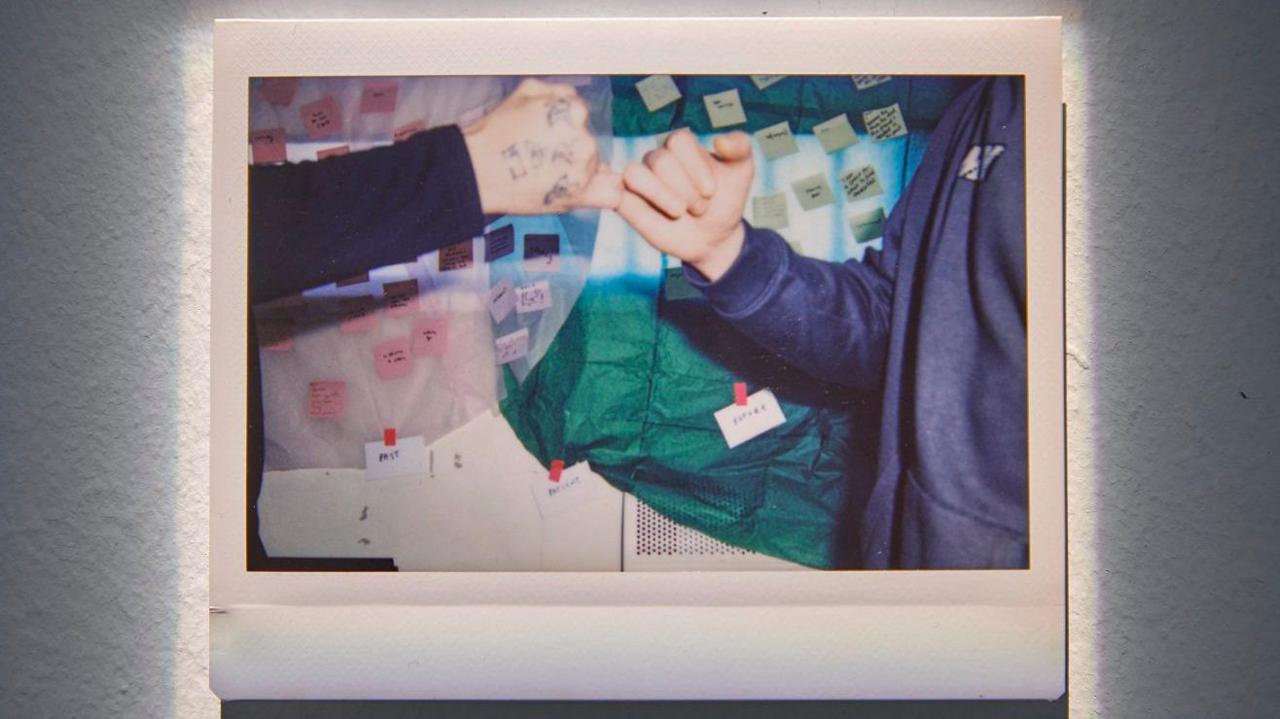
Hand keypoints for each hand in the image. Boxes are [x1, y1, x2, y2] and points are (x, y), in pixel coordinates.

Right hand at [462, 78, 621, 214]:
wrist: (477, 170)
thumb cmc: (496, 132)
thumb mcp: (525, 92)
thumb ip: (558, 92)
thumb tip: (574, 101)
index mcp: (574, 110)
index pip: (581, 120)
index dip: (565, 130)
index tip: (548, 141)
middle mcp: (583, 137)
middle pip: (589, 145)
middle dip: (572, 152)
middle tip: (544, 161)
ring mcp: (583, 168)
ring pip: (596, 168)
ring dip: (579, 173)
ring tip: (545, 177)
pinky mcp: (579, 194)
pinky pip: (611, 194)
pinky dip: (603, 194)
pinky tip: (583, 192)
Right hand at [616, 129, 753, 281]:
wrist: (714, 237)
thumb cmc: (725, 200)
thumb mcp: (742, 171)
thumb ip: (740, 147)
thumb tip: (719, 141)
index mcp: (681, 146)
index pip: (678, 141)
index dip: (695, 166)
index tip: (711, 190)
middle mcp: (657, 159)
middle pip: (660, 160)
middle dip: (685, 189)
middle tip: (700, 208)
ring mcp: (641, 181)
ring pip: (635, 173)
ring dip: (661, 195)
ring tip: (680, 212)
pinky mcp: (626, 203)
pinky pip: (616, 193)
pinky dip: (627, 198)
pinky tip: (654, 212)